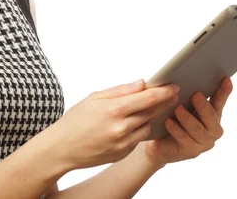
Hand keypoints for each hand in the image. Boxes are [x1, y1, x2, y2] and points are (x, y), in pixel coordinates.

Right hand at [49, 79, 179, 170]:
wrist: (63, 148)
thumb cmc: (75, 119)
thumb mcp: (94, 98)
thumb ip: (120, 90)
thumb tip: (141, 83)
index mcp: (114, 110)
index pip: (147, 98)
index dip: (163, 92)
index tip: (173, 86)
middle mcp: (121, 128)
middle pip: (152, 112)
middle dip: (164, 102)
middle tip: (172, 93)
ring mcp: (123, 143)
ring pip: (148, 126)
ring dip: (152, 115)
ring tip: (153, 106)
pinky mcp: (123, 153)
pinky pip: (139, 138)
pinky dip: (140, 128)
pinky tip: (138, 121)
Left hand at [140, 77, 232, 167]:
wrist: (158, 142)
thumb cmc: (170, 118)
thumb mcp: (177, 103)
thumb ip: (183, 93)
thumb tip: (179, 80)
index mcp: (211, 113)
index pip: (219, 101)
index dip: (223, 91)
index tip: (226, 79)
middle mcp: (211, 129)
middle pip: (212, 118)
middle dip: (204, 107)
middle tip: (196, 95)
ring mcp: (203, 142)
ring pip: (199, 131)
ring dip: (188, 119)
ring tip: (178, 109)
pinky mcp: (191, 152)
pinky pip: (185, 140)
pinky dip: (177, 130)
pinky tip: (168, 121)